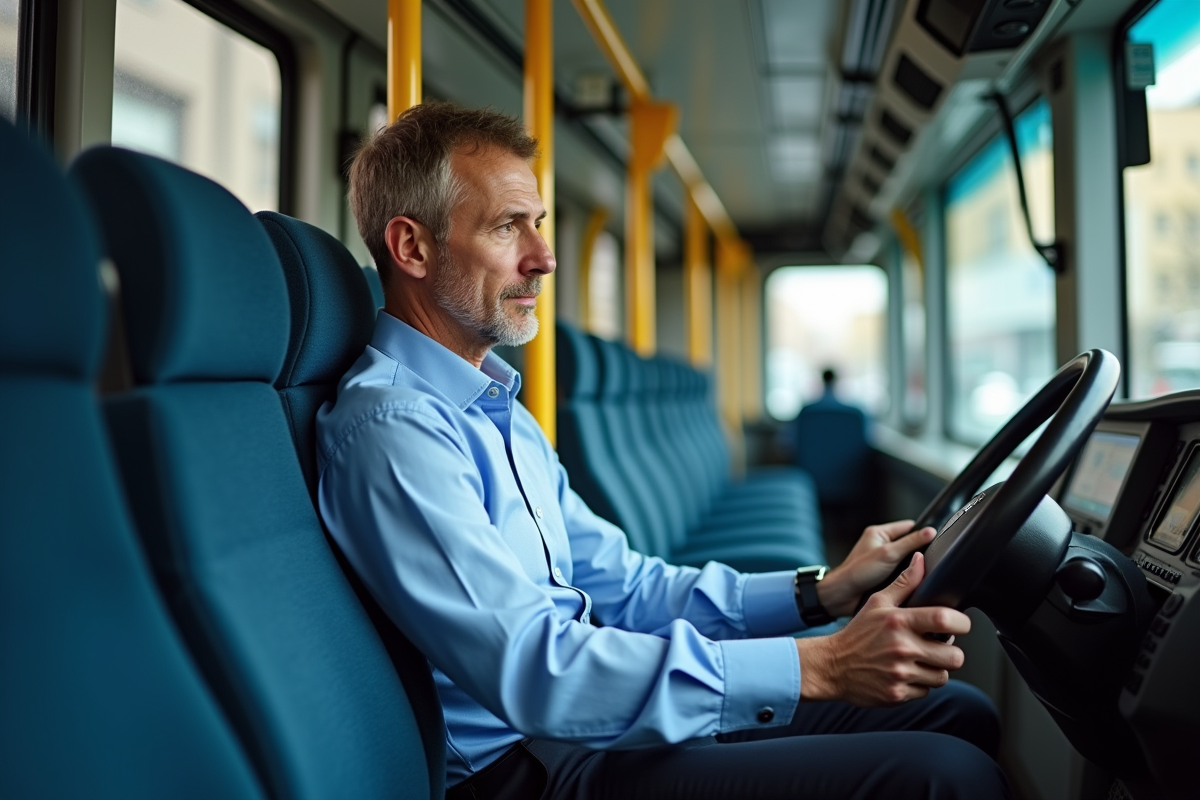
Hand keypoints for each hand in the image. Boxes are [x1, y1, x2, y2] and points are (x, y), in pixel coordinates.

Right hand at [796, 552, 969, 705]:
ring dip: (935, 669)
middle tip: (938, 647)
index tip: (960, 624)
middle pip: (954, 656)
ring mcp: (900, 673)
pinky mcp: (898, 693)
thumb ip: (904, 583)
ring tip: (921, 660)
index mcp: (899, 621)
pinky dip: (919, 684)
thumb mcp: (877, 602)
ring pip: (942, 676)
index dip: (962, 623)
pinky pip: (925, 691)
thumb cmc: (857, 633)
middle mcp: (902, 648)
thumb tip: (920, 560)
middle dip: (950, 652)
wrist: (832, 666)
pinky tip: (906, 674)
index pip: (945, 619)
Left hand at [815, 519, 935, 616]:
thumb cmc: (858, 571)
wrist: (843, 595)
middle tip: (930, 559)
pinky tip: (913, 582)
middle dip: (919, 552)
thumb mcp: (888, 554)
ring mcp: (882, 560)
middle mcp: (881, 544)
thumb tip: (931, 532)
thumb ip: (910, 542)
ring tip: (922, 572)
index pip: (909, 526)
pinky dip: (907, 577)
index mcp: (879, 532)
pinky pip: (901, 572)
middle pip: (909, 543)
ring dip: (913, 566)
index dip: (923, 532)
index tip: (937, 539)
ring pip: (906, 560)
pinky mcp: (883, 574)